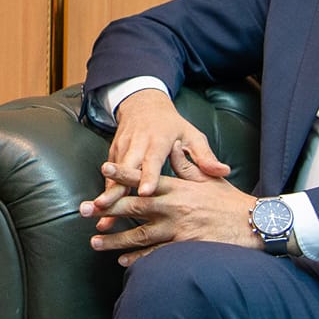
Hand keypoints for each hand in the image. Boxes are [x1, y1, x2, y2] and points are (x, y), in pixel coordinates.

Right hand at [78, 89, 230, 229]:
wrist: (143, 104)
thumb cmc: (172, 125)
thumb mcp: (192, 135)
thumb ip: (205, 156)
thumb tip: (223, 172)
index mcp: (158, 140)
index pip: (152, 160)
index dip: (148, 177)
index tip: (145, 193)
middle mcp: (137, 144)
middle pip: (124, 169)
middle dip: (114, 189)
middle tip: (104, 207)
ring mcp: (122, 149)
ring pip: (112, 175)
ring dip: (104, 194)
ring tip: (95, 214)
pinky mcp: (112, 154)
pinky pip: (108, 176)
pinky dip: (104, 192)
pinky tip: (99, 212)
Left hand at [82, 152, 257, 265]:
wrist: (256, 225)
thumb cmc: (231, 202)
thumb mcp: (209, 178)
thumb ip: (187, 165)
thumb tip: (173, 149)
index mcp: (179, 188)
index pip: (146, 178)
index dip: (124, 173)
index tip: (104, 168)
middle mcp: (175, 208)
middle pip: (135, 208)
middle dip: (107, 209)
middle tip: (83, 210)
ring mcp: (180, 230)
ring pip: (140, 235)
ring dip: (115, 239)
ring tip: (95, 241)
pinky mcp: (185, 249)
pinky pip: (156, 255)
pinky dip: (138, 259)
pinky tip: (122, 260)